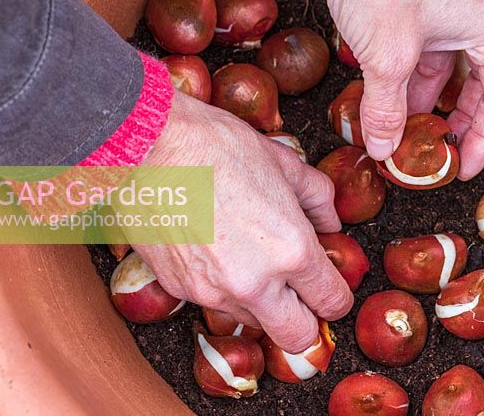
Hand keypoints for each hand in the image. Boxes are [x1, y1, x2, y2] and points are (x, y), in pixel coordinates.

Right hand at [132, 91, 352, 352]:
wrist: (145, 145)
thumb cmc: (214, 146)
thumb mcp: (283, 162)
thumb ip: (317, 198)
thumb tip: (329, 223)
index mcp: (291, 249)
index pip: (332, 302)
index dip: (337, 295)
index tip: (330, 286)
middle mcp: (255, 282)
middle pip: (298, 338)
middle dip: (306, 320)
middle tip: (300, 293)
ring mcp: (213, 292)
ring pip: (254, 323)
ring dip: (262, 304)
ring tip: (252, 260)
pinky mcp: (180, 290)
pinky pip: (215, 304)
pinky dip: (224, 289)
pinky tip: (218, 251)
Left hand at [280, 0, 483, 178]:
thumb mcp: (387, 59)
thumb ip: (388, 110)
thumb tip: (385, 148)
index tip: (465, 168)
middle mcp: (469, 16)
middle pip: (475, 85)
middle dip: (454, 123)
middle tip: (437, 156)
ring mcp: (437, 10)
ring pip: (440, 72)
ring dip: (421, 106)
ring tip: (402, 139)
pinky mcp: (405, 7)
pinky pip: (413, 57)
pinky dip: (401, 84)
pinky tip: (382, 108)